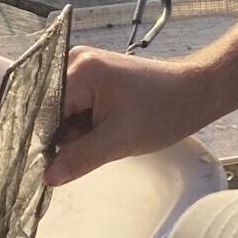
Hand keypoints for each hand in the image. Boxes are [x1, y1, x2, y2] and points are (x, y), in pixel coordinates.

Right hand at [46, 48, 213, 185]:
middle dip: (65, 134)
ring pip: (62, 111)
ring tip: (106, 134)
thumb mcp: (120, 141)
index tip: (54, 164)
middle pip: (50, 109)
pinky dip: (84, 123)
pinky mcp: (92, 75)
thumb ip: (80, 158)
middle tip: (95, 144)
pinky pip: (74, 105)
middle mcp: (75, 60)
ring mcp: (83, 66)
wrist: (194, 93)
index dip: (47, 141)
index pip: (44, 111)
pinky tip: (104, 128)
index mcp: (80, 69)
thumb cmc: (163, 111)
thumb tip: (47, 177)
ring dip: (76, 131)